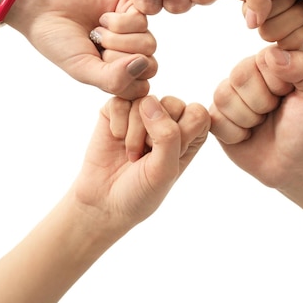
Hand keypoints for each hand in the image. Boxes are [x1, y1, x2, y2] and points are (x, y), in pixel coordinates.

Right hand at [7, 0, 156, 99]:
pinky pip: (143, 21)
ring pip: (148, 44)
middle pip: (149, 66)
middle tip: (95, 47)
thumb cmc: (59, 42)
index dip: (120, 80)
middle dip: (118, 58)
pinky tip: (102, 18)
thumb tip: (143, 64)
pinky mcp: (133, 9)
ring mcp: (134, 33)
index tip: (96, 68)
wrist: (44, 5)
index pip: (141, 89)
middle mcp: (129, 55)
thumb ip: (113, 78)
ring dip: (117, 38)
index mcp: (119, 75)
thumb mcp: (83, 69)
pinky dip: (119, 22)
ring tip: (96, 32)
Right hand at [73, 95, 209, 228]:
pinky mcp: (118, 108)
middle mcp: (169, 117)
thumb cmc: (141, 190)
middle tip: (145, 157)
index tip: (166, 158)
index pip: (198, 113)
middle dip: (155, 135)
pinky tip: (117, 140)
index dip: (181, 136)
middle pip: (172, 103)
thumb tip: (150, 102)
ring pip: (145, 101)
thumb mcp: (164, 170)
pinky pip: (121, 101)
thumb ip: (167, 136)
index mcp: (191, 132)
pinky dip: (118, 124)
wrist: (104, 202)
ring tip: (132, 154)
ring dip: (135, 134)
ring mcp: (143, 110)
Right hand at [209, 45, 302, 188]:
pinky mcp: (218, 116)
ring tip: (262, 123)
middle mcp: (249, 72)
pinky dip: (235, 134)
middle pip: (239, 77)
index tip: (290, 96)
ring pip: (223, 96)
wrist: (298, 165)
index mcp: (273, 61)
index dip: (277, 84)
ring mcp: (231, 94)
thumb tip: (273, 54)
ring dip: (248, 119)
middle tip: (275, 112)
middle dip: (261, 103)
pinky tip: (248, 136)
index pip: (262, 59)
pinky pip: (213, 119)